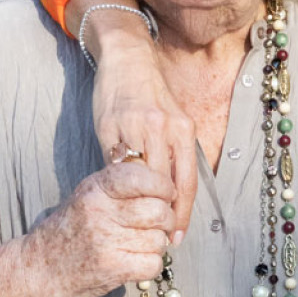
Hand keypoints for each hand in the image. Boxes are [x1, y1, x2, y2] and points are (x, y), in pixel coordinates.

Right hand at [34, 158, 173, 296]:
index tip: (166, 194)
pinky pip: (153, 264)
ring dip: (157, 244)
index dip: (162, 185)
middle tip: (159, 224)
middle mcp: (100, 213)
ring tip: (140, 244)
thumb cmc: (72, 228)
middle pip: (158, 211)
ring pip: (159, 239)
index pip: (140, 177)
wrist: (43, 268)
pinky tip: (138, 261)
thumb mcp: (88, 195)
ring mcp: (106, 242)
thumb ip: (120, 185)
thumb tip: (164, 182)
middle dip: (166, 219)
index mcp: (96, 189)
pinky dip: (152, 264)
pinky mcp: (113, 269)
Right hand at [70, 0, 196, 240]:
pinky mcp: (111, 126)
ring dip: (138, 203)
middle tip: (154, 237)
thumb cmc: (148, 95)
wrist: (127, 58)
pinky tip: (115, 198)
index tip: (176, 237)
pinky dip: (118, 184)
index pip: (186, 182)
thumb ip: (172, 154)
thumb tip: (170, 195)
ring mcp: (137, 127)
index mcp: (183, 130)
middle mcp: (164, 129)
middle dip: (160, 215)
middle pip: (165, 185)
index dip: (182, 214)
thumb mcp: (169, 121)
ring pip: (140, 178)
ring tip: (133, 223)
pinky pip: (115, 164)